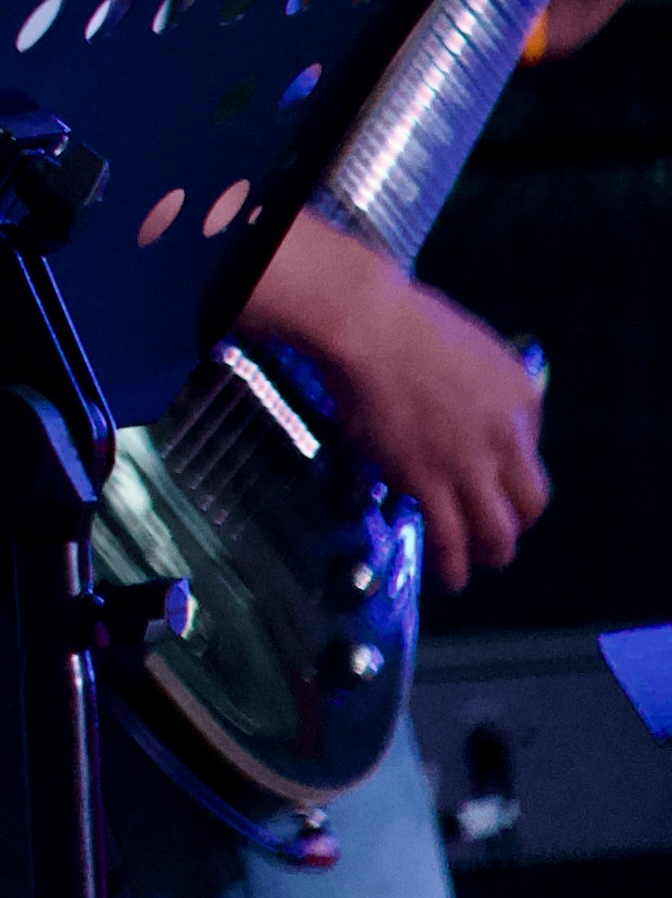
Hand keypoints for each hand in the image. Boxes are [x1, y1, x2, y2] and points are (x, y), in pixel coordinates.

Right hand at [258, 218, 546, 589]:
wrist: (366, 324)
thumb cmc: (401, 320)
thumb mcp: (469, 344)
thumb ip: (480, 382)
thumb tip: (464, 409)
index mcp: (522, 398)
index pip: (530, 451)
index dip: (508, 468)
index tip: (488, 475)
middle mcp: (507, 438)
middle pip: (531, 501)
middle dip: (516, 521)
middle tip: (499, 529)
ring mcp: (469, 464)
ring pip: (499, 530)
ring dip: (492, 552)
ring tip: (479, 562)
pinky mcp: (427, 482)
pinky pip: (451, 538)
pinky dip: (453, 565)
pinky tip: (449, 577)